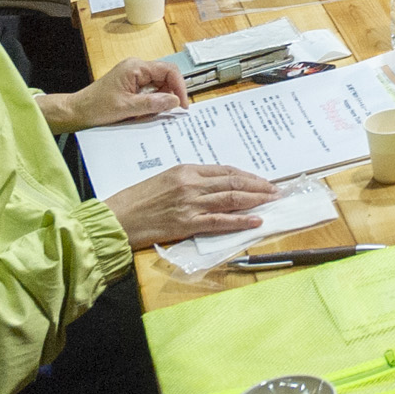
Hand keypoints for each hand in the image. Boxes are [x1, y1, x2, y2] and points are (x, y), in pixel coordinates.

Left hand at [55, 57, 188, 131]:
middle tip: (168, 113)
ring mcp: (134, 76)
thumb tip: (175, 100)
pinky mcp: (132, 85)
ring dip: (159, 101)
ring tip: (149, 115)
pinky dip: (151, 103)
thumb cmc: (96, 107)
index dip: (179, 87)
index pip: (168, 71)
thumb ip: (153, 103)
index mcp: (136, 67)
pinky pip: (150, 91)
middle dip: (169, 96)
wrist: (76, 112)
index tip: (183, 105)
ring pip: (159, 86)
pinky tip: (143, 113)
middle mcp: (137, 68)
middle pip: (166, 77)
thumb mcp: (127, 108)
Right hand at [105, 164, 279, 247]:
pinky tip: (255, 220)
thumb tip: (215, 185)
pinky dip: (240, 220)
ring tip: (272, 201)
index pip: (225, 171)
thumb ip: (190, 180)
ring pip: (231, 199)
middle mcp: (191, 184)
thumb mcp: (166, 180)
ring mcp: (190, 203)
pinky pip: (220, 221)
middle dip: (258, 186)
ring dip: (256, 200)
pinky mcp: (187, 223)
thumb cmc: (138, 199)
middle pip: (233, 183)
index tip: (262, 180)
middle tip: (276, 189)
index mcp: (186, 170)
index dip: (248, 176)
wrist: (118, 217)